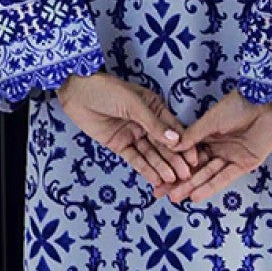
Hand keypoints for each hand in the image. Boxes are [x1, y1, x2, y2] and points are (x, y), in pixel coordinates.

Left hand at [54, 69, 209, 189]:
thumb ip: (153, 123)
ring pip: (151, 154)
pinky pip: (135, 159)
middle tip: (185, 175)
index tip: (195, 159)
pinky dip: (145, 169)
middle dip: (174, 160)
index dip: (184, 145)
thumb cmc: (106, 90)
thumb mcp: (133, 103)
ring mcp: (133, 134)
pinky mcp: (120, 145)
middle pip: (163, 145)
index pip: (173, 129)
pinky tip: (155, 179)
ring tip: (171, 180)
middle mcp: (146, 123)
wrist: (76, 93)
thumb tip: (176, 139)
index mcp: (154, 108)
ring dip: (161, 167)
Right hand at [152, 89, 271, 204]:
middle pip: (195, 168)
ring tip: (175, 198)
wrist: (266, 103)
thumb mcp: (211, 120)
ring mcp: (231, 156)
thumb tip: (172, 147)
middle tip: (160, 193)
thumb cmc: (239, 105)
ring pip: (207, 175)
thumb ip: (193, 136)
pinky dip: (210, 187)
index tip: (157, 176)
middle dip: (178, 181)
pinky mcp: (245, 164)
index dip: (171, 165)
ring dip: (192, 187)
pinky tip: (196, 196)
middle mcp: (218, 147)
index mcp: (208, 134)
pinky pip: (225, 178)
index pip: (186, 154)